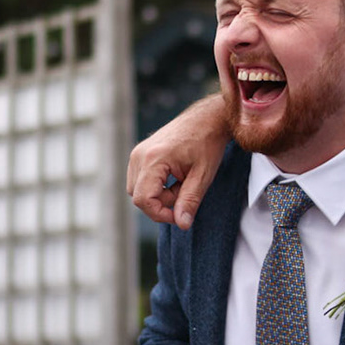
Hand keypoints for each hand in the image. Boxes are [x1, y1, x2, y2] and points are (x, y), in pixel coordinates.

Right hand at [126, 96, 229, 229]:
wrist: (207, 119)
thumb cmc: (208, 143)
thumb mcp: (203, 176)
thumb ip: (190, 201)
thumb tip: (182, 224)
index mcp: (153, 159)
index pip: (143, 199)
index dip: (160, 214)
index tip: (180, 215)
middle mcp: (139, 155)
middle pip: (139, 197)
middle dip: (162, 203)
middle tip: (185, 191)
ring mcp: (137, 153)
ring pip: (138, 190)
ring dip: (159, 195)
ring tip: (181, 182)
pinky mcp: (140, 154)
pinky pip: (140, 180)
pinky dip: (156, 186)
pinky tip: (174, 177)